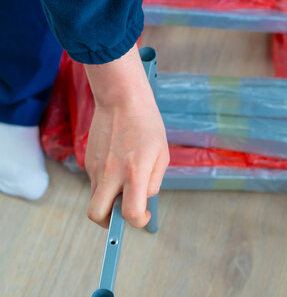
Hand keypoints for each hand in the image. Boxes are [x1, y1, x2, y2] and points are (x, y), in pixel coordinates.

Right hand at [84, 45, 168, 227]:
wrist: (121, 99)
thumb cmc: (146, 124)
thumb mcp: (162, 154)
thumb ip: (153, 182)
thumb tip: (143, 200)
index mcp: (134, 173)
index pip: (130, 213)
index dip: (138, 221)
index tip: (144, 215)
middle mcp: (111, 174)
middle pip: (97, 215)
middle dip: (109, 223)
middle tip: (122, 214)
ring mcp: (95, 168)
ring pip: (94, 199)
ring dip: (108, 202)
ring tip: (124, 184)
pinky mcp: (87, 161)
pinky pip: (95, 182)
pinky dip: (105, 184)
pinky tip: (117, 165)